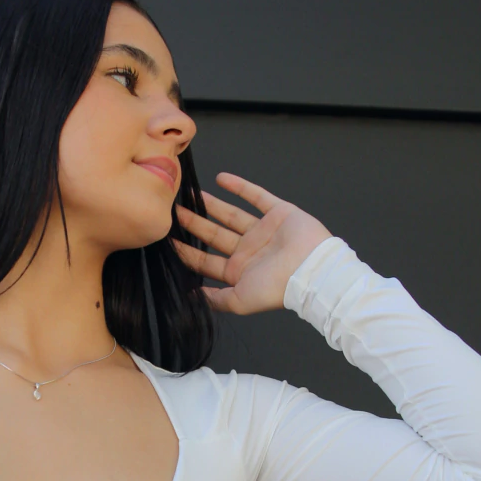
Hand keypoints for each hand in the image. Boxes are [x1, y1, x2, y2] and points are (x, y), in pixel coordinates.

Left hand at [172, 172, 331, 314]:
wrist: (311, 271)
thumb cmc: (276, 289)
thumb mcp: (239, 301)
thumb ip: (215, 299)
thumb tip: (191, 296)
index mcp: (238, 271)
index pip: (205, 261)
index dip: (186, 251)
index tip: (168, 239)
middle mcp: (248, 251)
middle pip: (214, 235)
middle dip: (194, 224)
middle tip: (175, 210)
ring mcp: (262, 231)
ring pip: (230, 215)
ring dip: (211, 205)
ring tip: (191, 194)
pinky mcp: (278, 213)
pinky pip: (256, 196)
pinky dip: (240, 187)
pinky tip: (221, 179)